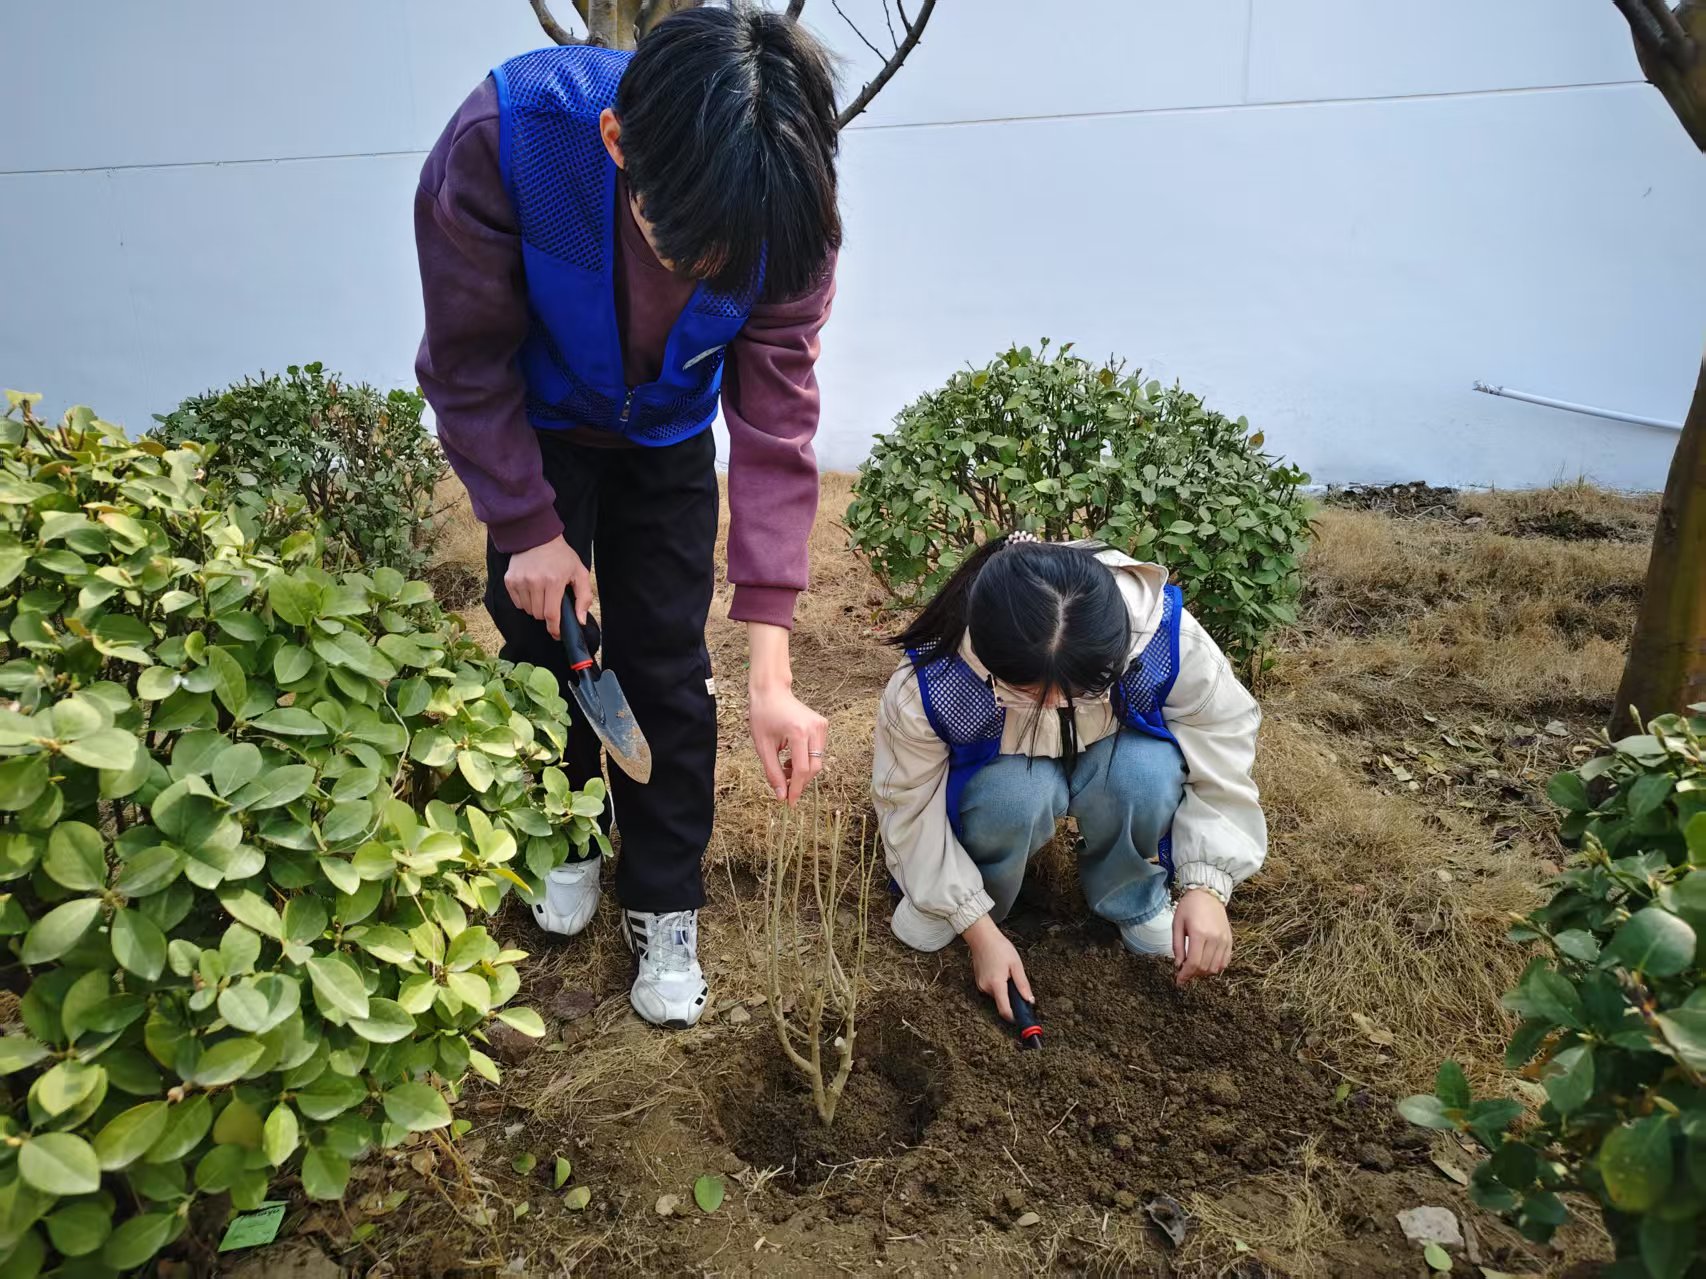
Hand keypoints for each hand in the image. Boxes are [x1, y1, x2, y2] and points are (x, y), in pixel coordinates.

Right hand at [505, 537, 591, 640]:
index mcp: (554, 581)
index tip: (557, 634)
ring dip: (535, 608)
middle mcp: (535, 582)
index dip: (555, 629)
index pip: (552, 615)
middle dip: (547, 614)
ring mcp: (520, 581)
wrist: (537, 536)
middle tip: (552, 601)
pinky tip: (531, 589)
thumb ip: (583, 597)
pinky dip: (525, 602)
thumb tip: (580, 621)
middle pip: (539, 615)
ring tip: (542, 593)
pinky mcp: (509, 580)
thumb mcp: (579, 572)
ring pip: (527, 610)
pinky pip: (517, 603)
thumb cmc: (561, 556)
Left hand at [747, 623, 826, 805]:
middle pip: (814, 767)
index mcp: (798, 732)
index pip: (801, 769)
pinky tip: (791, 759)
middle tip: (784, 788)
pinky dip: (806, 760)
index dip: (796, 788)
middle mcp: (814, 728)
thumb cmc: (762, 715)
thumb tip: (781, 796)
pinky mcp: (823, 725)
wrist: (771, 691)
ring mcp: (821, 725)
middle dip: (800, 782)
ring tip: (784, 769)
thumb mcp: (763, 746)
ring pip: (818, 760)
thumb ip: (773, 772)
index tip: (789, 803)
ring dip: (802, 771)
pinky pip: (818, 751)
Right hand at [964, 915, 1032, 1021]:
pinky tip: (1001, 972)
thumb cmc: (999, 947)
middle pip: (1002, 1002)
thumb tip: (1029, 1000)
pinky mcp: (979, 982)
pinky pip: (992, 989)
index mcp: (996, 984)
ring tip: (1008, 973)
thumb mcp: (1016, 965)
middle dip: (1012, 998)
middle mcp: (986, 988)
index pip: (1005, 1009)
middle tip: (1018, 984)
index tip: (1023, 1019)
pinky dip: (999, 986)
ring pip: (998, 996)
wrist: (982, 937)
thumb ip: (1023, 984)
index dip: (1014, 1017)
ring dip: (1006, 991)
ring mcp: (981, 985)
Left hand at [1172, 888, 1231, 986]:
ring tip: (1194, 967)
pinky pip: (1225, 962)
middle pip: (1204, 968)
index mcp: (1199, 933)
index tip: (1179, 981)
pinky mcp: (1230, 940)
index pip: (1193, 963)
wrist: (1208, 893)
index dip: (1185, 975)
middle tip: (1184, 972)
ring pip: (1215, 967)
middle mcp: (1214, 938)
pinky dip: (1216, 967)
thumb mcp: (1177, 924)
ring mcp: (1224, 940)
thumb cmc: (1189, 907)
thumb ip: (1177, 946)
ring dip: (1204, 973)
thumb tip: (1178, 965)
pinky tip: (1206, 964)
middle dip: (1193, 974)